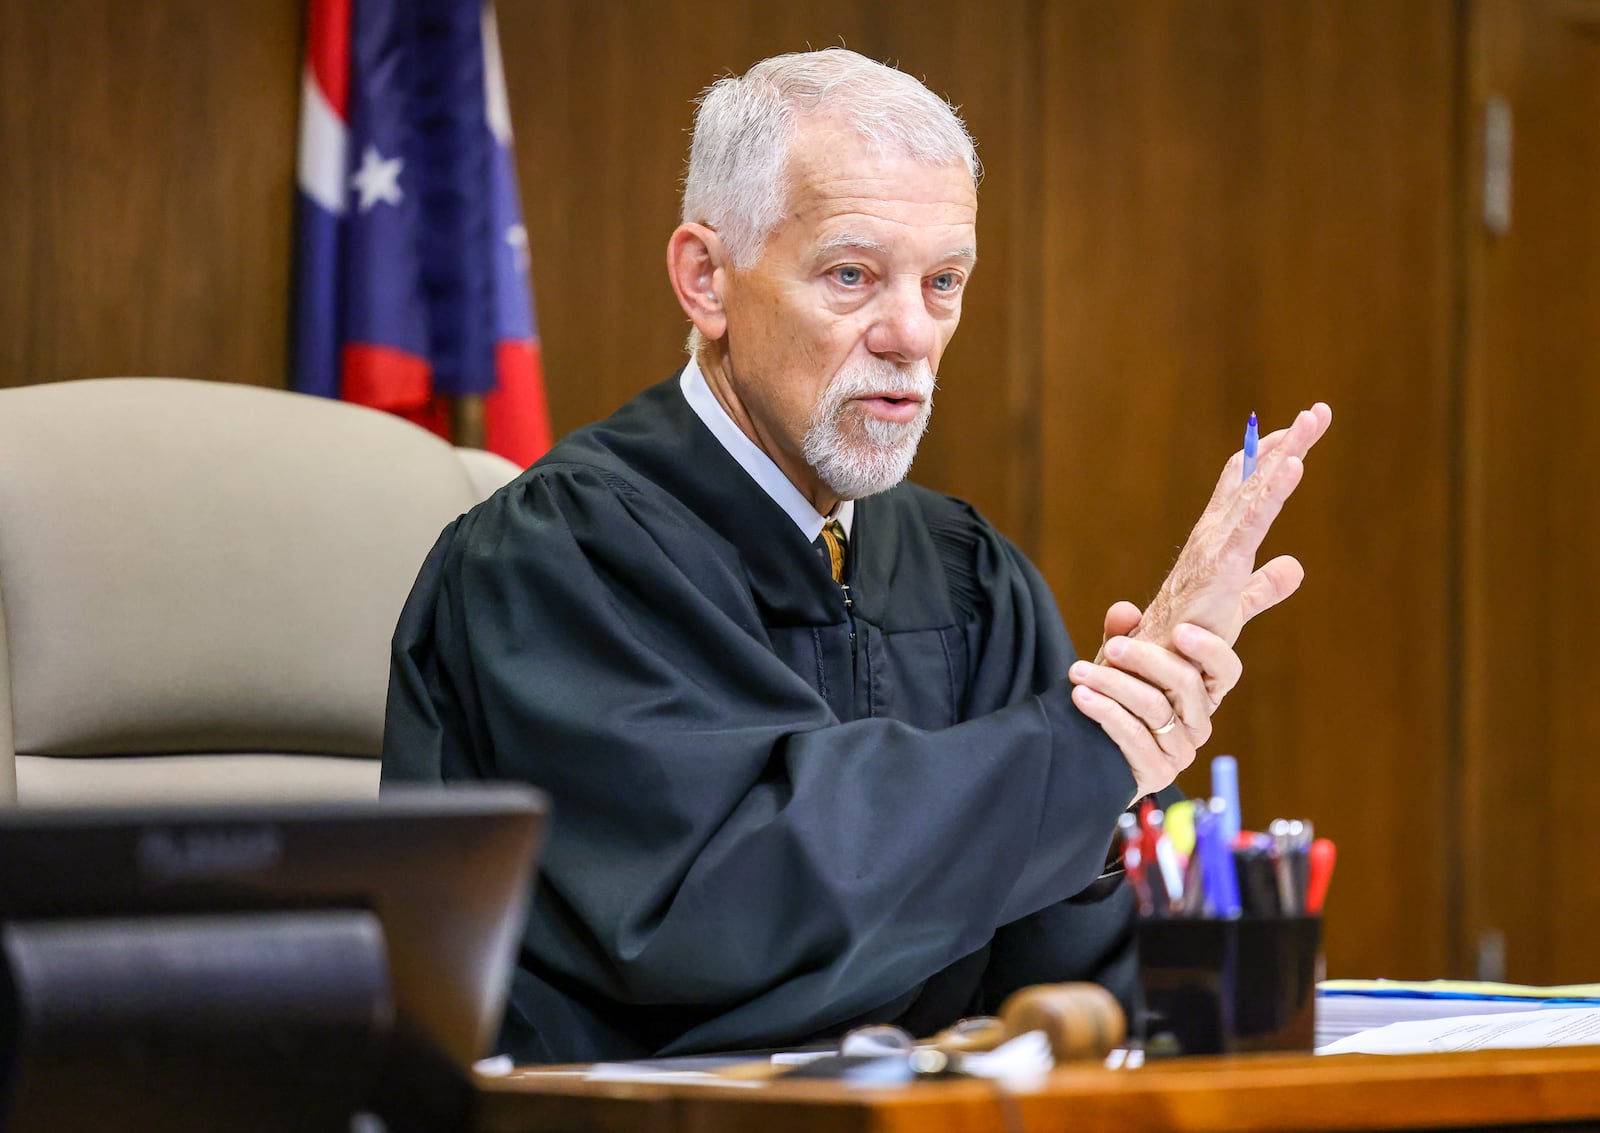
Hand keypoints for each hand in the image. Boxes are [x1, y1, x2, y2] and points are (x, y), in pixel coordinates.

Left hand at [1069, 620, 1242, 798]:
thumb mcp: (1119, 667)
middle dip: (1145, 658)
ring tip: (1079, 672)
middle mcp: (1198, 723)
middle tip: (1111, 648)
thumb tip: (1124, 610)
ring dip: (1113, 684)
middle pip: (1187, 683)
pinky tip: (1082, 697)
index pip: (1226, 670)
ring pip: (1155, 707)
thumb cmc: (1113, 703)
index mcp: (1200, 694)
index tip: (1179, 630)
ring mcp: (1181, 751)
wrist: (1088, 757)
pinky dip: (1105, 712)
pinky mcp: (1157, 773)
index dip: (1210, 649)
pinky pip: (1135, 737)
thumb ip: (1124, 638)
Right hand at [1120, 403, 1332, 652]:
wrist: (1154, 668)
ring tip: (1311, 421)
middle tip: (1318, 411)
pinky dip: (1272, 492)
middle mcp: (1213, 535)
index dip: (1272, 458)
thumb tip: (1296, 566)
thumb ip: (1264, 586)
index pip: (1246, 487)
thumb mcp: (1236, 607)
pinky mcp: (1221, 566)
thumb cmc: (1186, 639)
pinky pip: (1252, 521)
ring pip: (1256, 490)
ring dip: (1285, 454)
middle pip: (1254, 477)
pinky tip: (1294, 465)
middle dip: (1287, 443)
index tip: (1300, 431)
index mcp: (1218, 541)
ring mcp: (1215, 547)